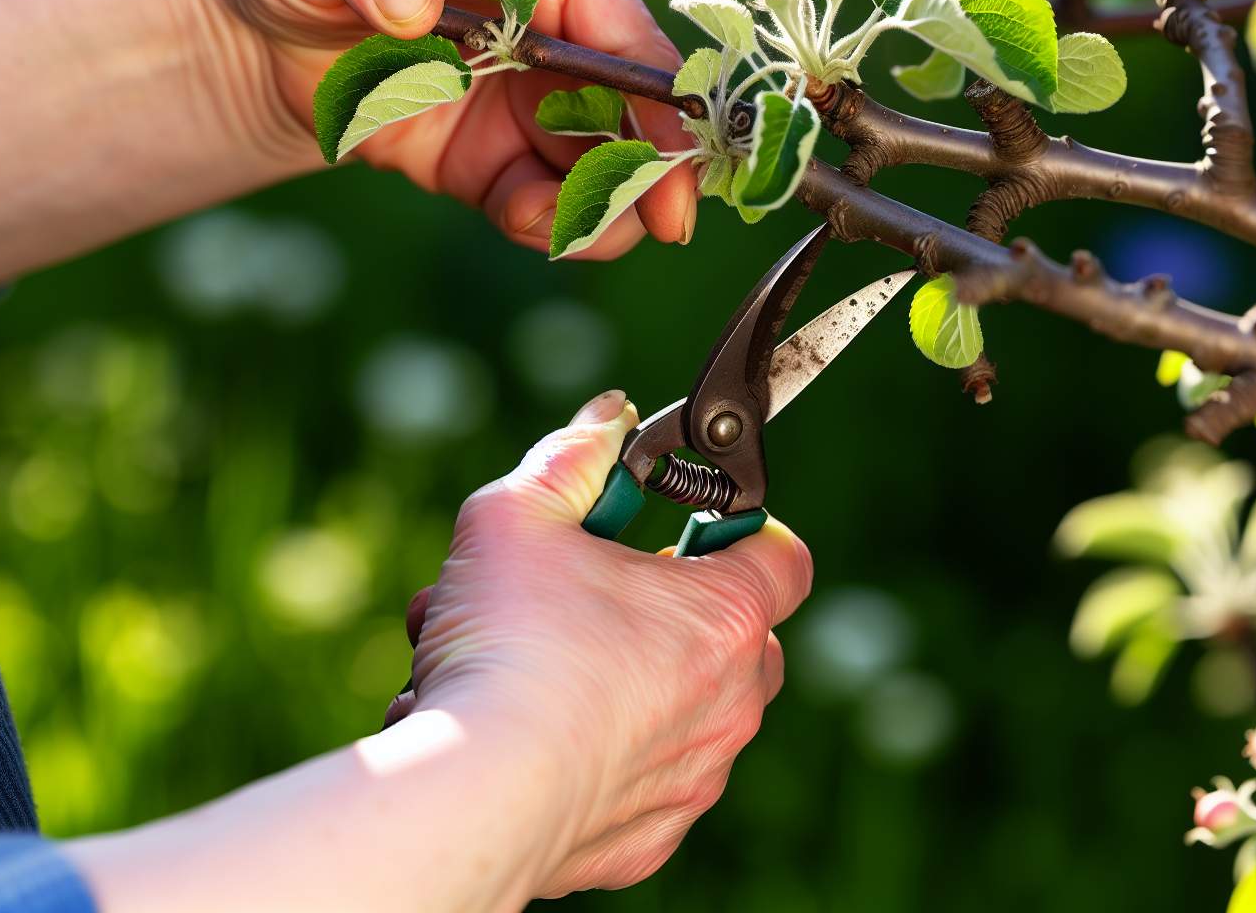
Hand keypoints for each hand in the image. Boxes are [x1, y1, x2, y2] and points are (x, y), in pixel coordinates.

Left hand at [205, 0, 696, 256]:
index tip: (674, 172)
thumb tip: (408, 1)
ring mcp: (527, 105)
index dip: (662, 110)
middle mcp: (556, 36)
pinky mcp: (490, 163)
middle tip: (645, 225)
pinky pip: (544, 206)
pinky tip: (518, 223)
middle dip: (648, 178)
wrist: (246, 17)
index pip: (632, 43)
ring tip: (536, 223)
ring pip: (602, 174)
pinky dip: (545, 227)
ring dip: (592, 212)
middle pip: (638, 119)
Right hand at [392, 389, 812, 894]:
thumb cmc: (508, 646)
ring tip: (511, 663)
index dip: (739, 525)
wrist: (474, 792)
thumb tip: (608, 417)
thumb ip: (570, 456)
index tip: (685, 522)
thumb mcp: (517, 515)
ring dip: (611, 680)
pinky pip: (635, 781)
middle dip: (662, 610)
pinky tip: (513, 734)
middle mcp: (732, 700)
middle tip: (583, 596)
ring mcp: (696, 776)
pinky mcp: (651, 838)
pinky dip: (588, 755)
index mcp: (725, 614)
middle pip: (732, 636)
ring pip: (674, 711)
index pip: (782, 552)